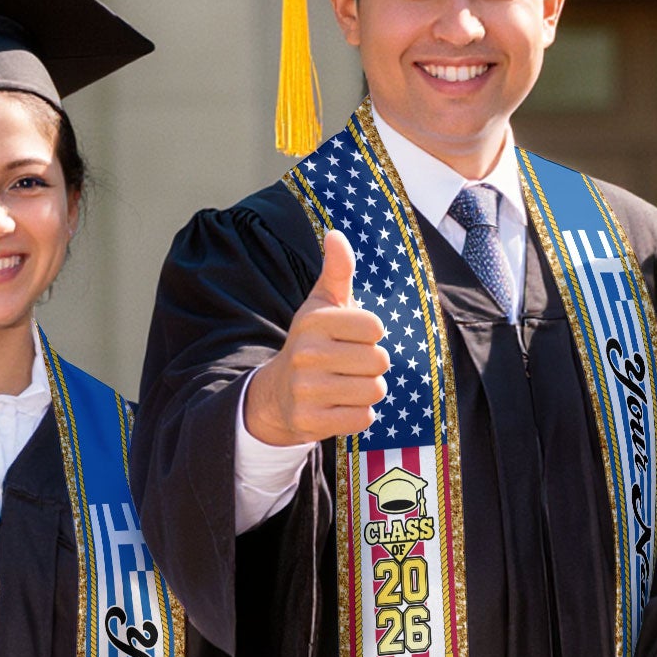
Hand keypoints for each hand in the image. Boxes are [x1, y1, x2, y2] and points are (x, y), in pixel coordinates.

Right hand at [241, 229, 389, 446]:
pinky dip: (359, 414)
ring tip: (346, 384)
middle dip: (372, 364)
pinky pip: (363, 419)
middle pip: (379, 361)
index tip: (351, 337)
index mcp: (314, 321)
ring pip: (374, 390)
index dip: (370, 334)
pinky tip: (339, 405)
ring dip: (368, 390)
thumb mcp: (322, 304)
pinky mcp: (310, 421)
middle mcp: (307, 353)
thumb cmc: (313, 342)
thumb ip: (337, 271)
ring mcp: (306, 390)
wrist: (278, 393)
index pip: (375, 327)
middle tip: (349, 364)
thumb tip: (336, 234)